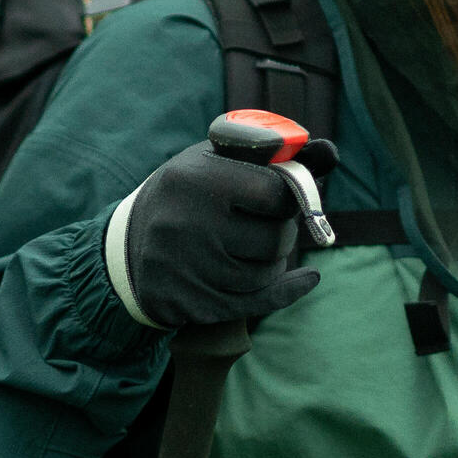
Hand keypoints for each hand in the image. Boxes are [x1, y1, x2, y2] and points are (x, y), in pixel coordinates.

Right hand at [104, 137, 336, 331]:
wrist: (127, 248)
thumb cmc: (187, 195)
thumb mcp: (217, 162)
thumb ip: (274, 155)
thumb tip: (330, 153)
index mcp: (194, 180)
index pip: (276, 194)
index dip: (288, 197)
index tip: (279, 198)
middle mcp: (186, 225)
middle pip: (275, 239)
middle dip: (283, 232)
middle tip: (271, 226)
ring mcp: (186, 270)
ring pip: (266, 273)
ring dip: (274, 262)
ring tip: (255, 248)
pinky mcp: (189, 304)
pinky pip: (257, 303)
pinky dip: (286, 291)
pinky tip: (305, 280)